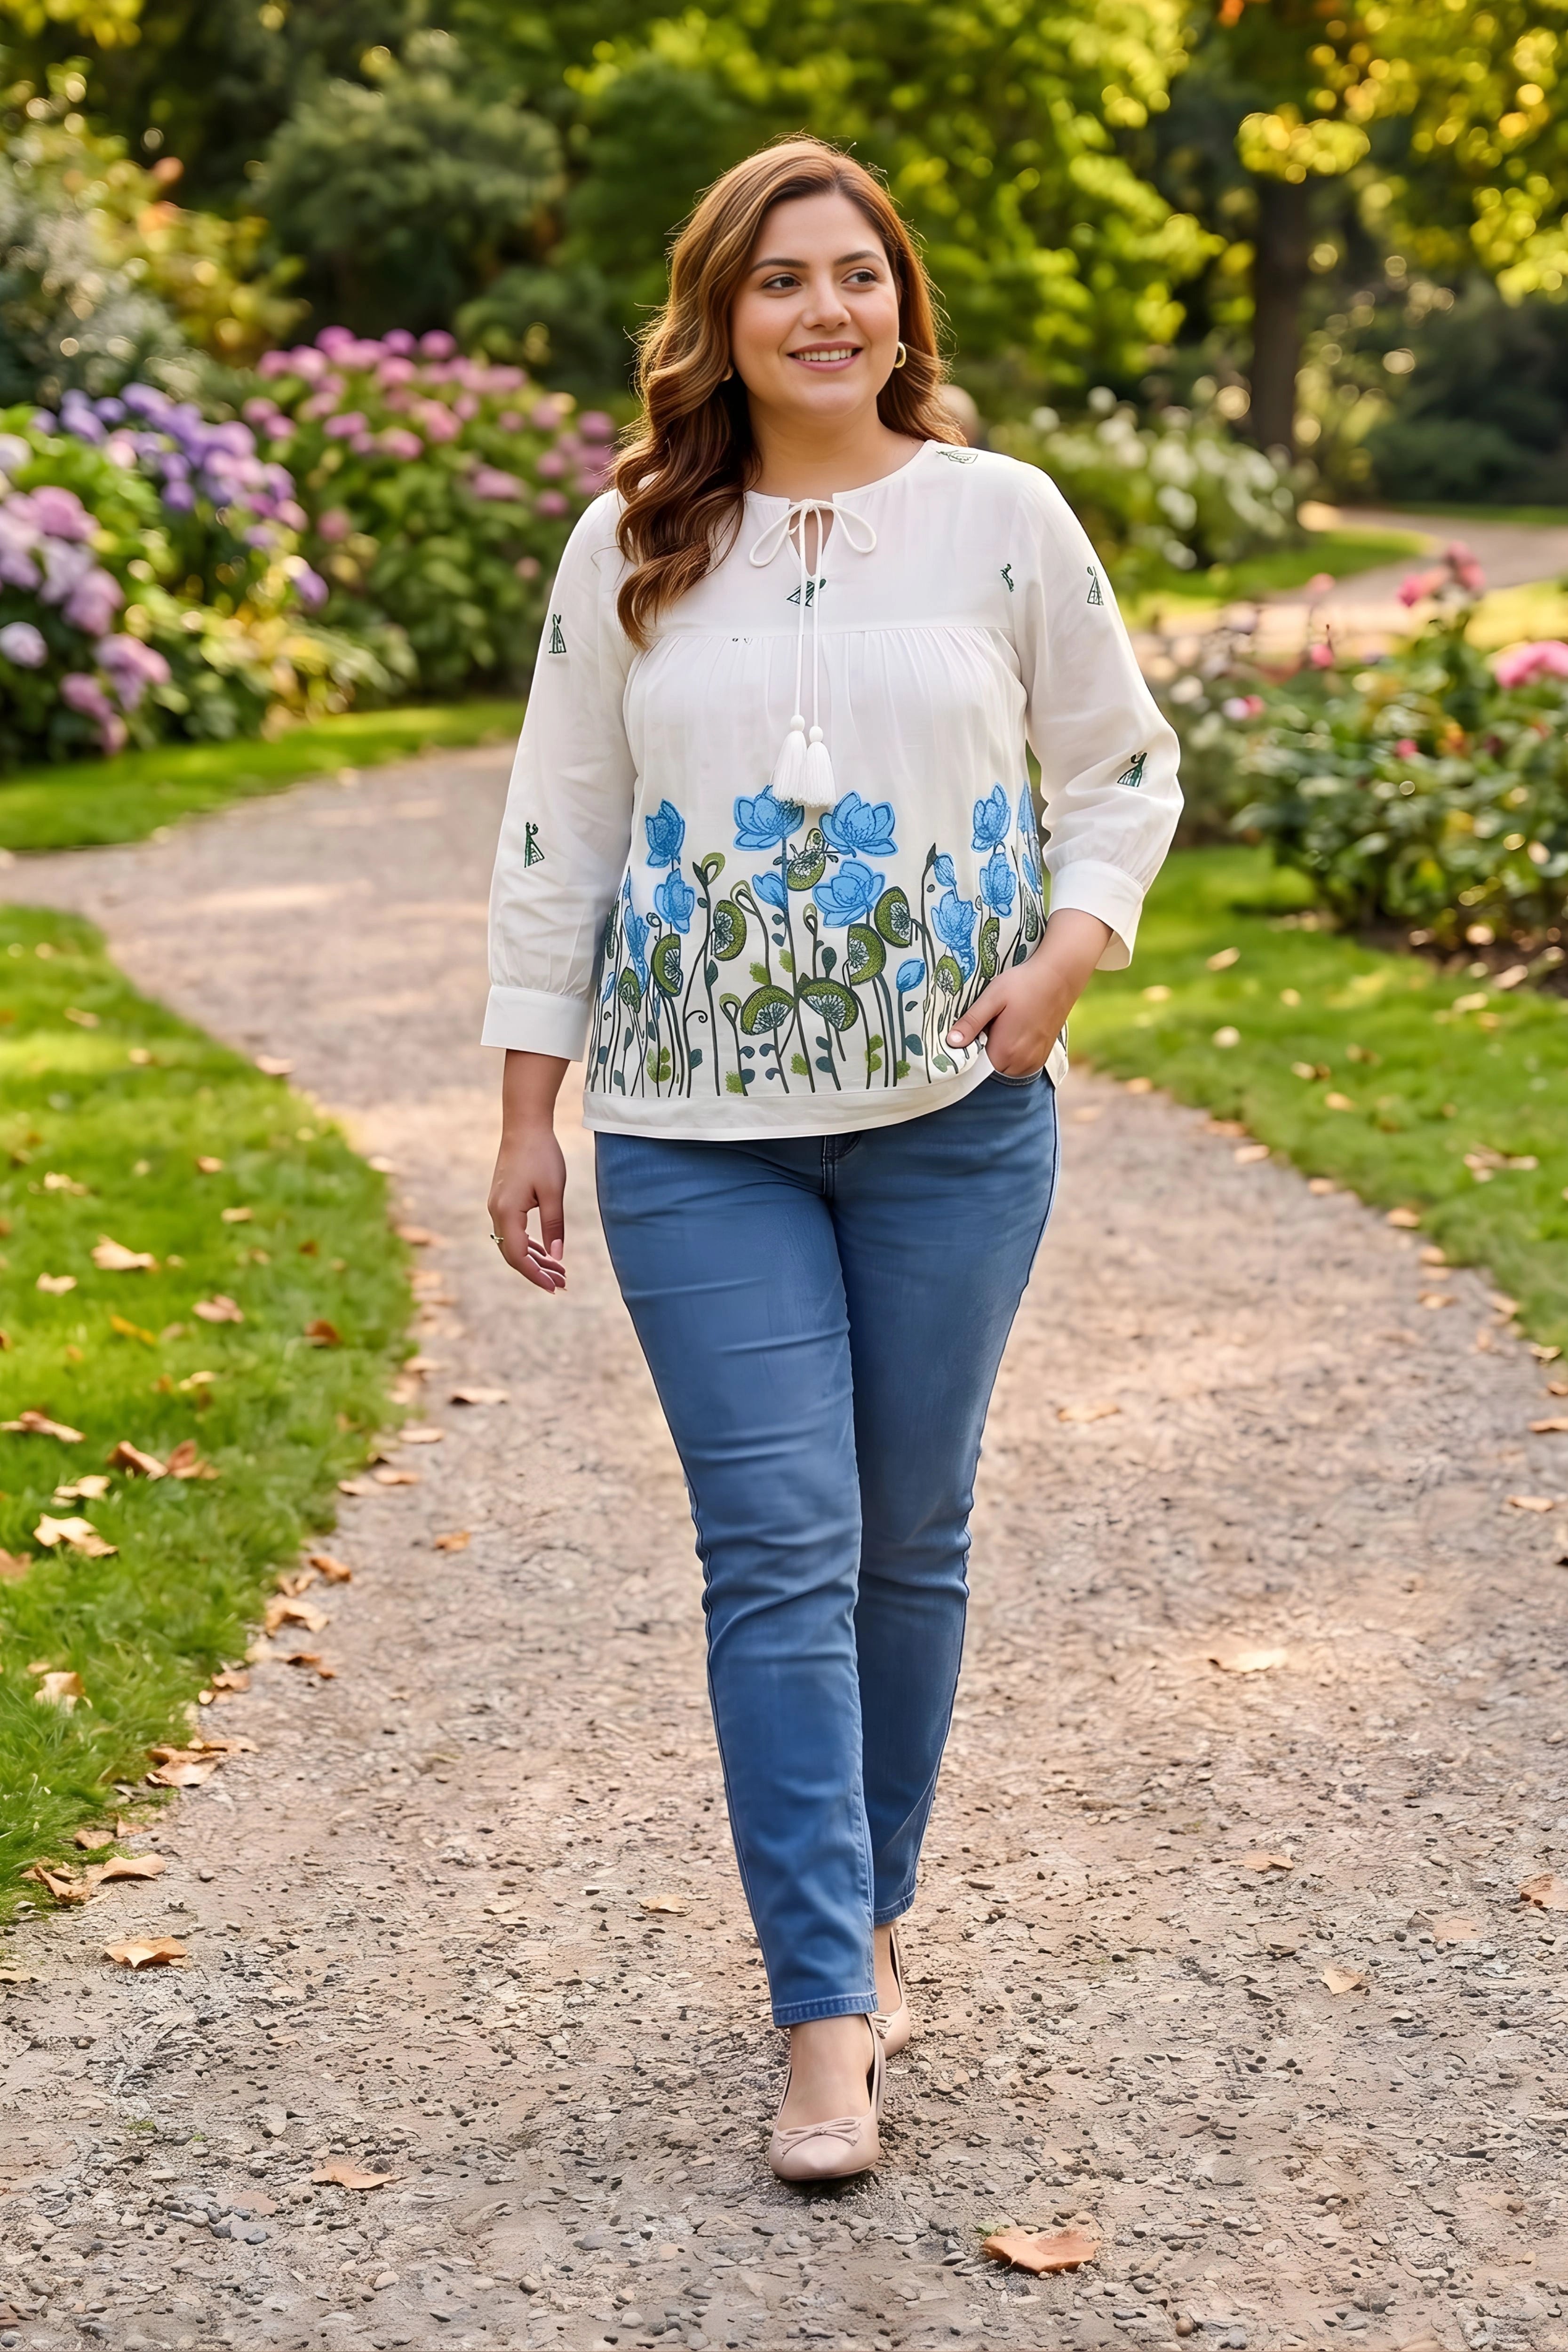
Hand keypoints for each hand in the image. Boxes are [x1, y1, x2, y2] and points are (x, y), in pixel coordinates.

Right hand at [487, 1050, 569, 1293]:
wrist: (524, 1126)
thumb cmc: (542, 1155)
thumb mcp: (554, 1192)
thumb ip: (554, 1226)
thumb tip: (558, 1257)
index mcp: (507, 1213)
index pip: (518, 1256)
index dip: (535, 1275)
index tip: (554, 1287)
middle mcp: (496, 1212)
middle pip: (514, 1254)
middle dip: (537, 1271)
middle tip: (562, 1284)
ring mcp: (497, 1206)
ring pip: (513, 1243)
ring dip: (535, 1259)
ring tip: (559, 1271)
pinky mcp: (503, 1200)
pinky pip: (513, 1231)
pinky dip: (529, 1244)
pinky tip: (545, 1251)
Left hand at [946, 909, 1113, 1075]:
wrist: (1059, 976)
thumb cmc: (1024, 984)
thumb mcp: (992, 998)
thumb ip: (971, 1022)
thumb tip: (951, 1042)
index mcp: (1005, 1052)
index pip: (975, 1066)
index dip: (969, 1052)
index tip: (969, 1034)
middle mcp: (1021, 1064)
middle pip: (990, 1068)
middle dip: (984, 1052)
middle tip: (987, 1025)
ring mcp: (1034, 1062)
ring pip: (1005, 1067)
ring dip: (999, 1052)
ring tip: (1002, 1026)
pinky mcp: (1042, 1057)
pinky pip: (1019, 1064)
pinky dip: (1013, 1053)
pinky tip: (1015, 1030)